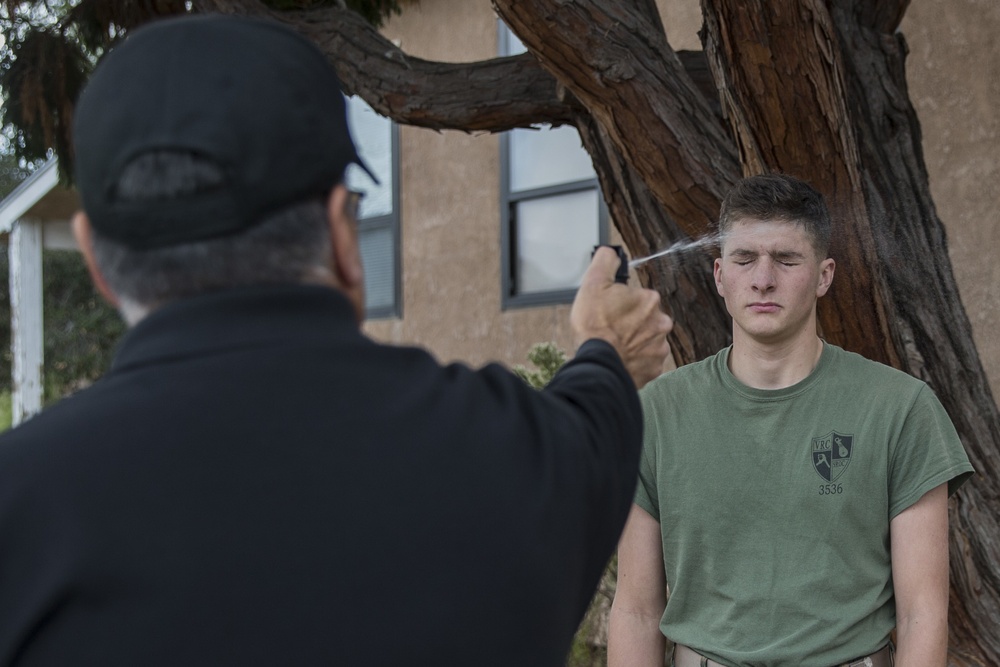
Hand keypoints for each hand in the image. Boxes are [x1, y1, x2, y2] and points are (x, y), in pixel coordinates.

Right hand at [570, 247, 672, 387]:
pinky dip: (634, 361)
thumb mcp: (593, 283)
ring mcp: (659, 348)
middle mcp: (661, 323)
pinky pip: (645, 361)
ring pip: (646, 340)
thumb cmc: (595, 325)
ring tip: (614, 347)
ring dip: (633, 342)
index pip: (636, 298)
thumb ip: (605, 262)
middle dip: (630, 323)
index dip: (619, 304)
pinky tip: (620, 359)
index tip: (607, 312)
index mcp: (649, 300)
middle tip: (610, 330)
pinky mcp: (654, 369)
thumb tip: (611, 252)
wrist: (599, 364)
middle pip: (644, 319)